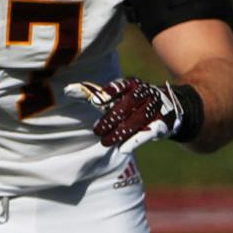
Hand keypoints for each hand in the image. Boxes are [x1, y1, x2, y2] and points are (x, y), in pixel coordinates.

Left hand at [68, 77, 197, 153]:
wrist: (165, 108)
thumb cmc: (128, 102)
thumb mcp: (112, 96)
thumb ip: (90, 93)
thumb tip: (66, 90)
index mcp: (132, 83)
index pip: (121, 85)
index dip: (109, 93)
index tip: (95, 102)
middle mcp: (145, 92)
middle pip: (128, 104)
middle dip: (111, 118)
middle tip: (97, 131)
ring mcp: (156, 107)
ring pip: (138, 118)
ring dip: (121, 131)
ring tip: (105, 141)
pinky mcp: (163, 122)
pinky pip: (150, 131)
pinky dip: (136, 140)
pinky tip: (123, 148)